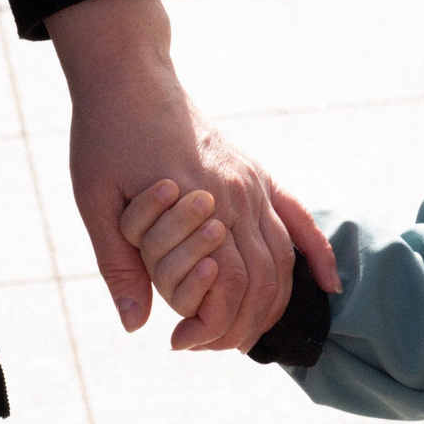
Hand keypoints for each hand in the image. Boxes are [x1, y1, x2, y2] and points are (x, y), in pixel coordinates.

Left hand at [48, 0, 336, 349]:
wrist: (129, 77)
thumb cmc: (104, 137)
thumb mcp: (95, 203)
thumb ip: (119, 265)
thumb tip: (137, 326)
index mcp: (197, 202)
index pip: (224, 285)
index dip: (209, 324)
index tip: (178, 341)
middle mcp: (237, 194)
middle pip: (261, 280)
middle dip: (239, 325)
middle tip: (206, 345)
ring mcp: (253, 183)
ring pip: (283, 258)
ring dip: (273, 304)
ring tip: (243, 331)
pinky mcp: (257, 173)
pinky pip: (300, 218)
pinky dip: (319, 254)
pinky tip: (328, 285)